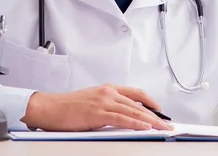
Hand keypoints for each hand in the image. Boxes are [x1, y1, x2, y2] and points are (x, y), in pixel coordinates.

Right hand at [21, 84, 172, 131]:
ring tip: (162, 127)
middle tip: (168, 123)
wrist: (49, 107)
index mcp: (107, 89)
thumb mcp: (92, 102)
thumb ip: (108, 106)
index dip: (151, 101)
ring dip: (151, 121)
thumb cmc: (67, 107)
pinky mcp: (98, 113)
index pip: (136, 93)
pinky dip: (136, 123)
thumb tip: (122, 116)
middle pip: (138, 104)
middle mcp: (108, 92)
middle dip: (155, 115)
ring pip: (133, 111)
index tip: (160, 110)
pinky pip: (122, 119)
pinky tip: (145, 127)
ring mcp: (104, 102)